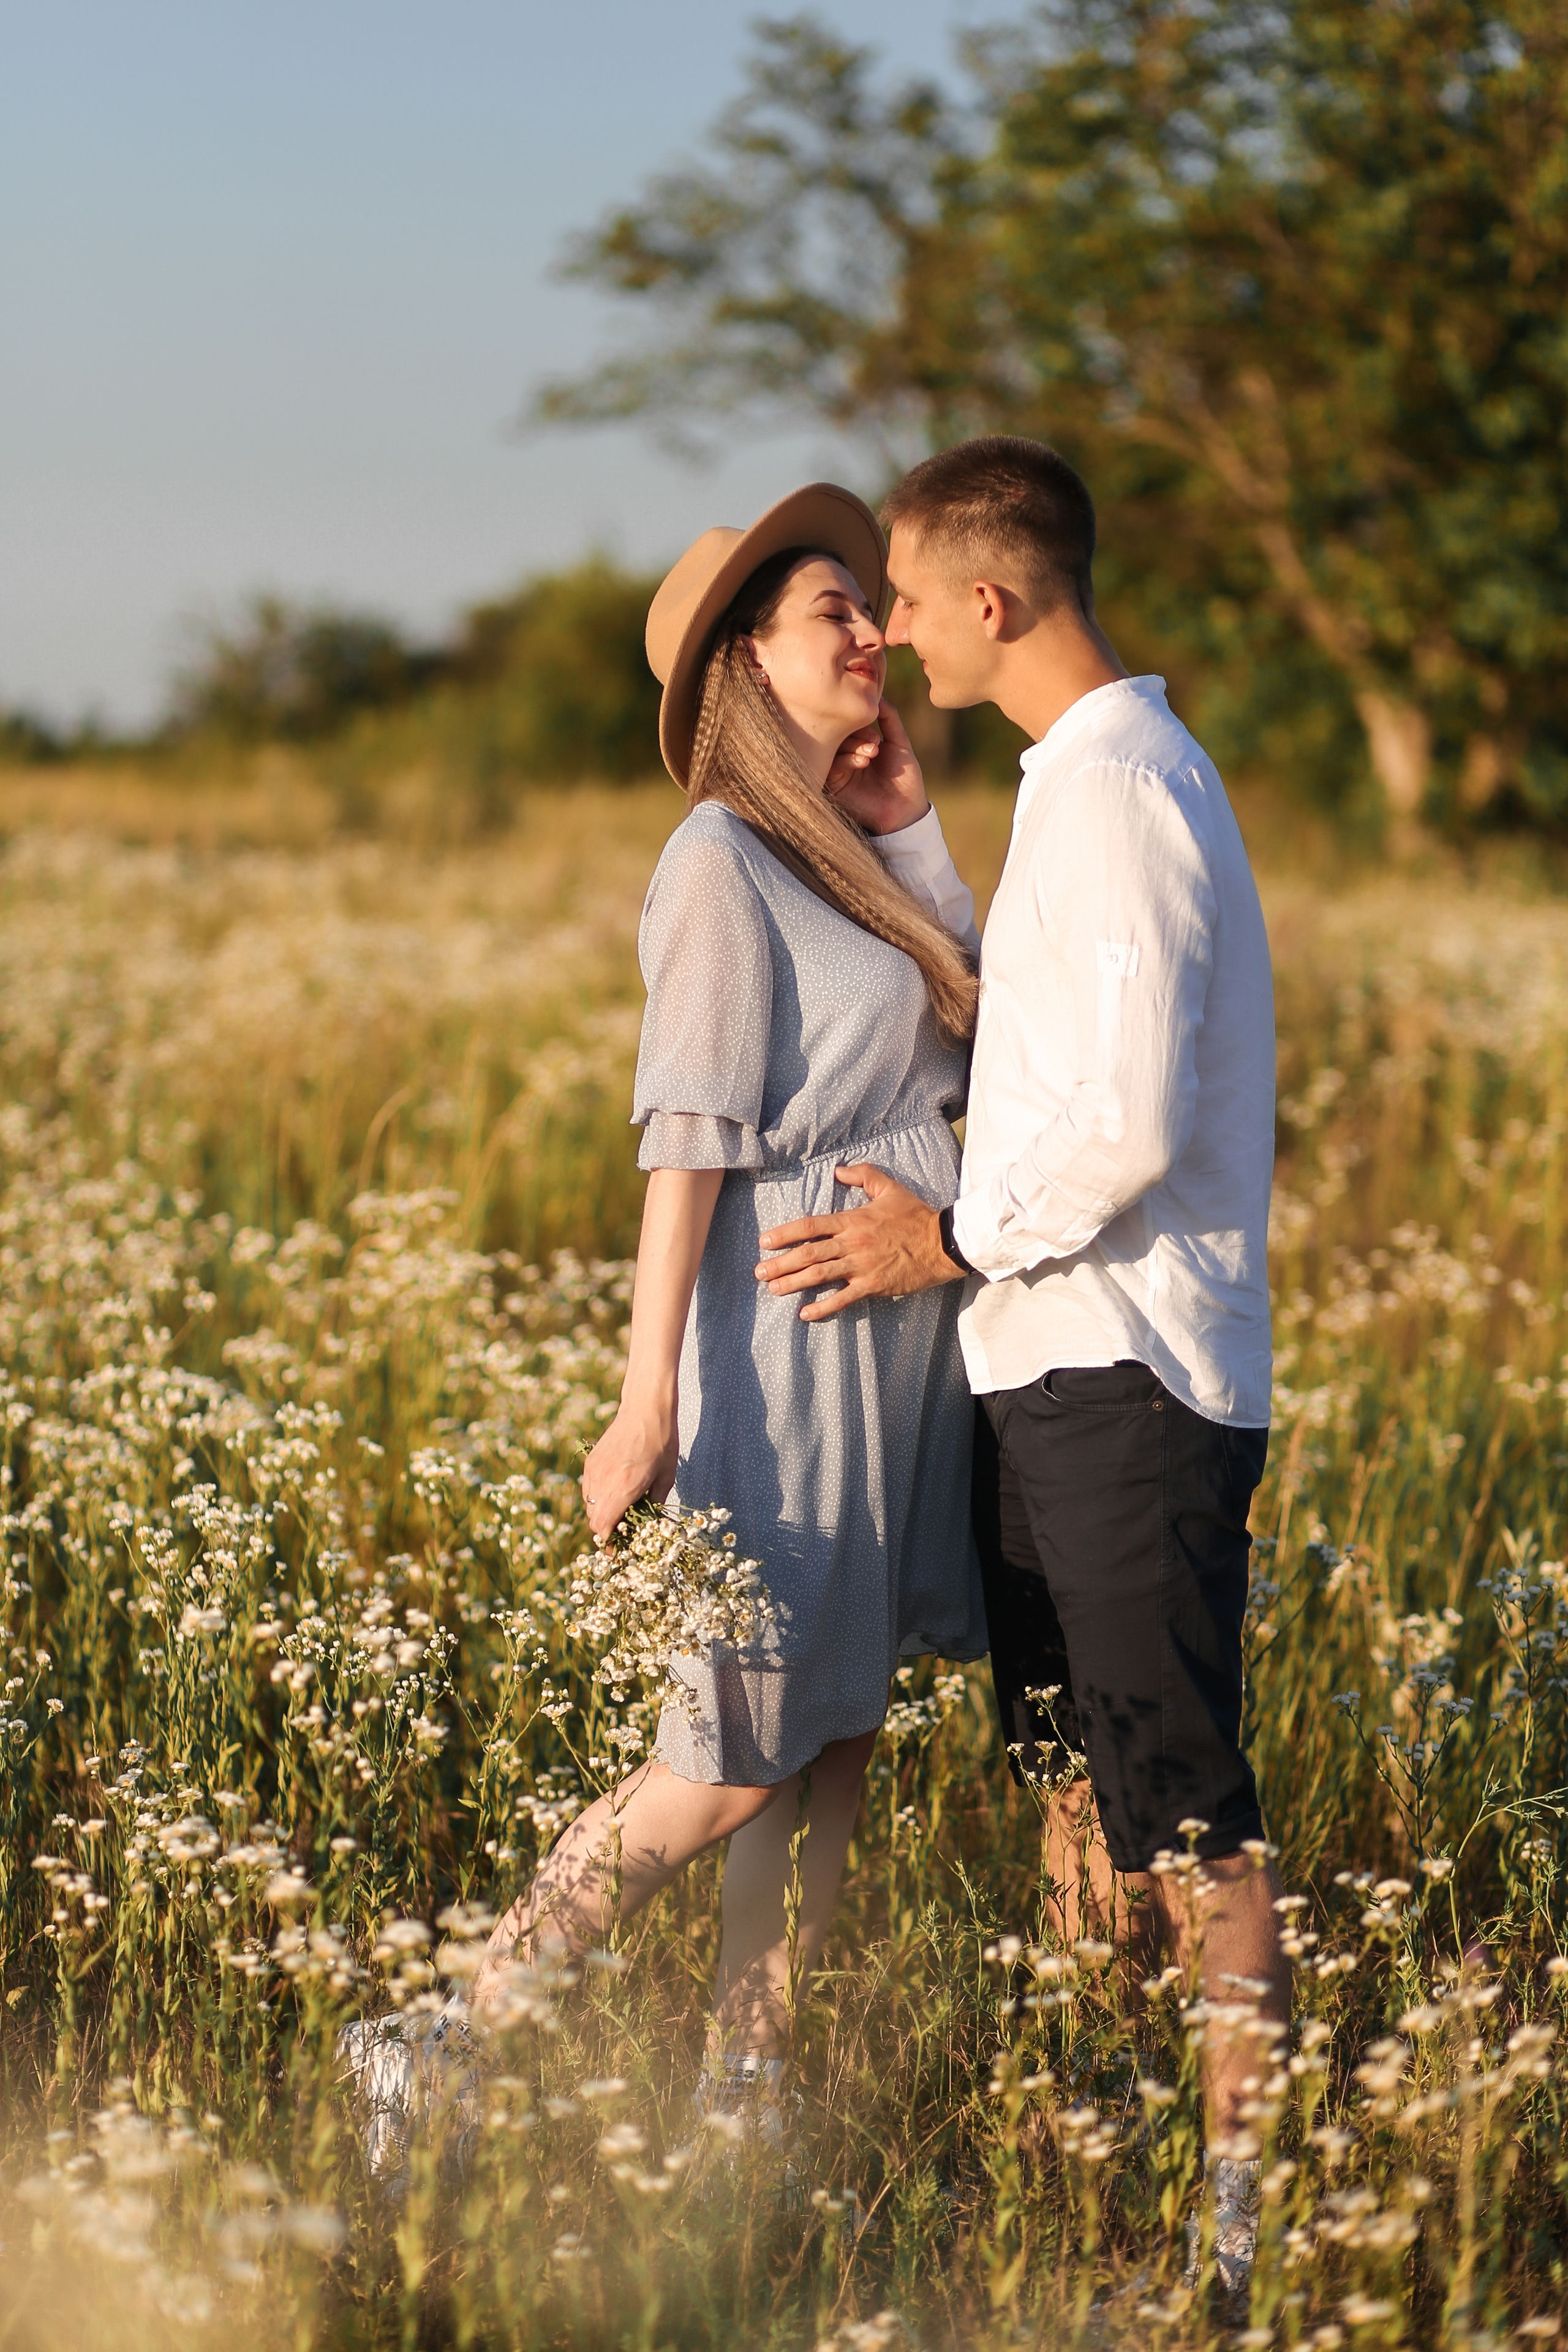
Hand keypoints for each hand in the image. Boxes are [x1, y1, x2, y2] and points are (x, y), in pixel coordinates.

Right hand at [580, 1396, 677, 1540]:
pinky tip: (614, 1491)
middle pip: (594, 1520)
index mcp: (624, 1487)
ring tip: (620, 1510)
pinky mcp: (590, 1462)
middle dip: (606, 1530)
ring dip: (602, 1514)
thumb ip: (653, 1506)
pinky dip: (597, 1498)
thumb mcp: (665, 1478)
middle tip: (623, 1530)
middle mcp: (604, 1480)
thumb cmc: (662, 1443)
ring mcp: (594, 1470)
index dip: (608, 1542)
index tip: (617, 1548)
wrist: (645, 1410)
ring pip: (589, 1506)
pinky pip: (588, 1490)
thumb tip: (645, 1527)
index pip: (602, 1526)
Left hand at [755, 1163, 959, 1320]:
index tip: (765, 1241)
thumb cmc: (915, 1215)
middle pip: (808, 1253)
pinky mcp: (873, 1286)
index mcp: (852, 1220)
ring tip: (772, 1289)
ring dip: (793, 1283)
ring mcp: (861, 1266)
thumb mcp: (890, 1188)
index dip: (785, 1234)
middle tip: (759, 1271)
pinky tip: (804, 1314)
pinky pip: (843, 1299)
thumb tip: (838, 1171)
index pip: (810, 1226)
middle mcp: (852, 1243)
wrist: (943, 1243)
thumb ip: (863, 1176)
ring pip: (819, 1275)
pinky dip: (823, 1308)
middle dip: (780, 1263)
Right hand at [824, 699, 928, 837]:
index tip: (879, 735)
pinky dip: (846, 759)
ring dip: (853, 745)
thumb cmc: (904, 777)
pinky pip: (831, 764)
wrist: (904, 810)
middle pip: (840, 732)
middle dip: (856, 734)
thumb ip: (889, 717)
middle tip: (875, 744)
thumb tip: (878, 694)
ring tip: (871, 754)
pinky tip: (862, 762)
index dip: (861, 723)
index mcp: (860, 743)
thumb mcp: (899, 742)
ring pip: (834, 746)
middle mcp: (847, 753)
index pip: (851, 723)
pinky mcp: (833, 784)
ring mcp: (839, 768)